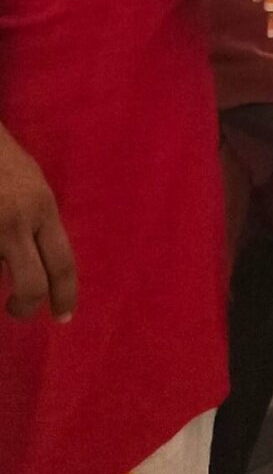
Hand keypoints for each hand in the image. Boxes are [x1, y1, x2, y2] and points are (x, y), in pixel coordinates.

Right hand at [0, 127, 76, 322]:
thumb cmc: (1, 158)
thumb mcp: (32, 183)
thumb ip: (38, 220)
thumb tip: (42, 261)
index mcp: (41, 207)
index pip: (62, 263)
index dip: (65, 296)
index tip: (63, 315)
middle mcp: (16, 222)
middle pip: (31, 286)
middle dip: (25, 308)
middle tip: (17, 308)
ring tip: (0, 268)